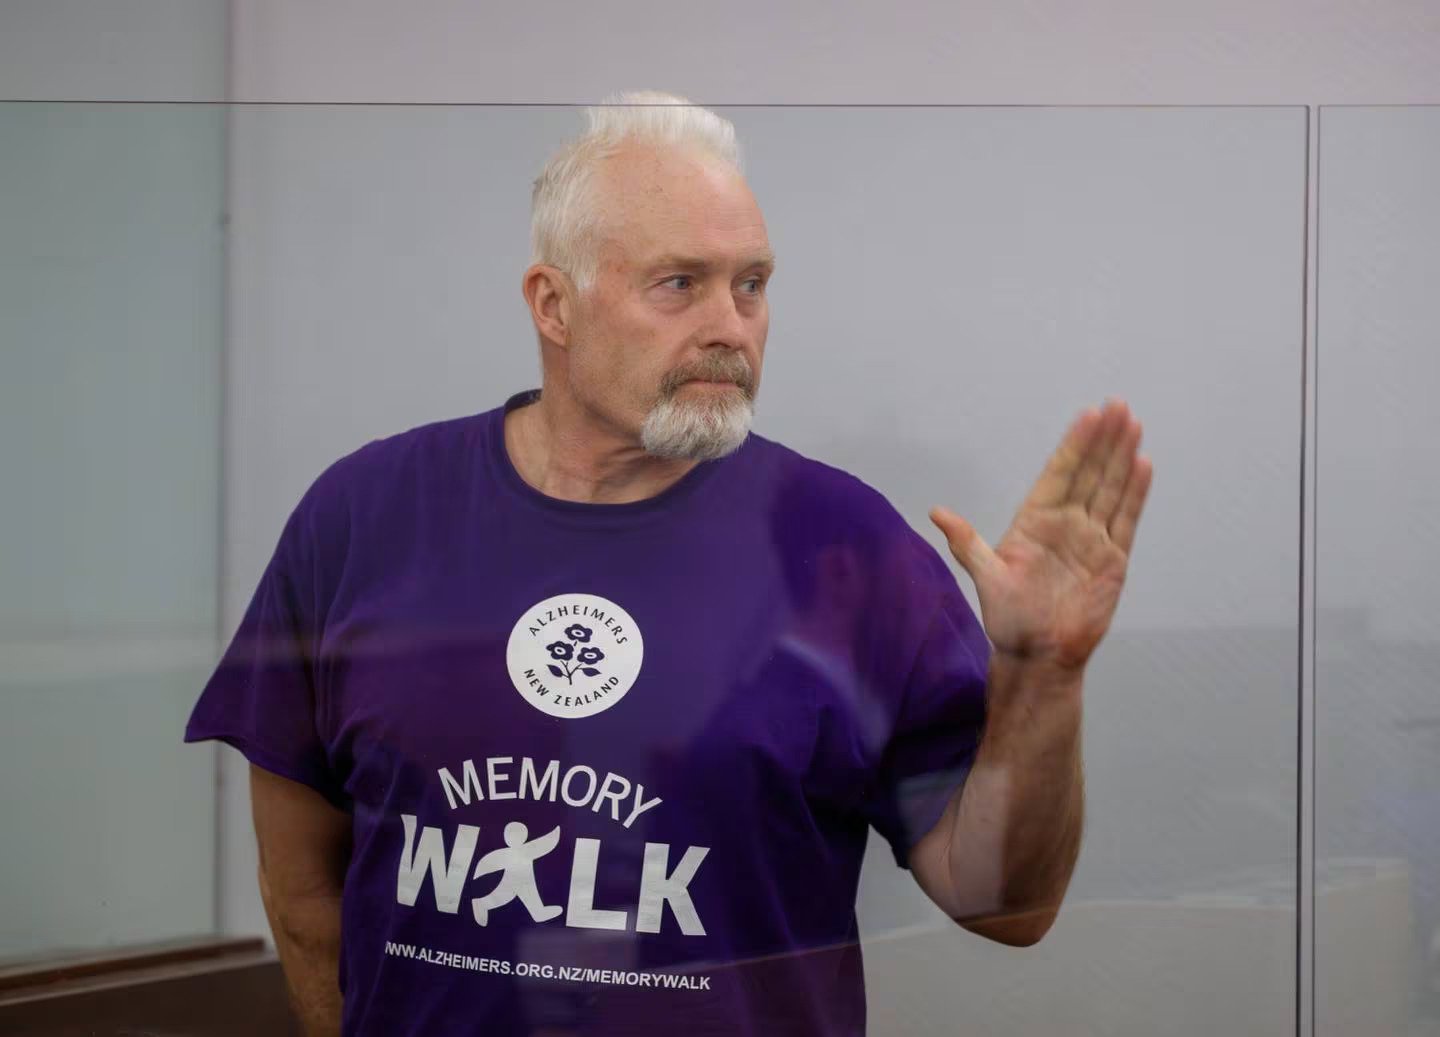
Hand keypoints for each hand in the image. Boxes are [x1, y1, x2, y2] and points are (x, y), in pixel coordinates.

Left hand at [929, 398, 1152, 674]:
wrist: (1039, 656)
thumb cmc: (1009, 620)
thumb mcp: (987, 579)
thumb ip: (968, 544)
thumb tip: (938, 513)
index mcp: (1034, 521)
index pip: (1059, 474)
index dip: (1074, 445)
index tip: (1088, 415)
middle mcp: (1065, 524)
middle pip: (1089, 474)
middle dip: (1104, 440)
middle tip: (1117, 405)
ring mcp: (1091, 540)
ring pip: (1110, 490)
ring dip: (1122, 458)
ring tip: (1133, 425)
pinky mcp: (1112, 560)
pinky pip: (1125, 521)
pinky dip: (1135, 494)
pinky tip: (1143, 466)